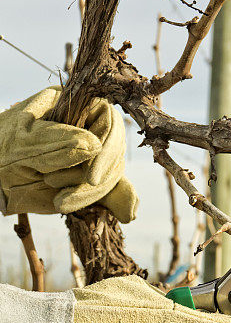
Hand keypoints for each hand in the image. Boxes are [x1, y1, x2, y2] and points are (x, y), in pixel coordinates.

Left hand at [0, 86, 136, 222]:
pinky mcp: (90, 179)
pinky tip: (127, 215)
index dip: (107, 148)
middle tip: (67, 197)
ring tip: (59, 201)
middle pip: (113, 149)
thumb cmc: (0, 153)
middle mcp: (87, 128)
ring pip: (112, 173)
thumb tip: (96, 146)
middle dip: (95, 177)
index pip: (107, 119)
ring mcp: (90, 155)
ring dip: (90, 193)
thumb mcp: (25, 145)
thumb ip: (59, 144)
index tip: (91, 177)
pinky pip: (113, 189)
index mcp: (73, 108)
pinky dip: (119, 201)